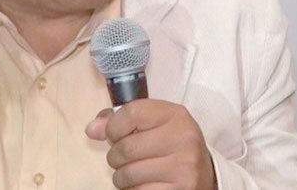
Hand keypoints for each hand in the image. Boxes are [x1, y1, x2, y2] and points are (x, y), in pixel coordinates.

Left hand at [85, 99, 215, 189]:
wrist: (204, 171)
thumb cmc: (169, 142)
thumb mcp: (151, 122)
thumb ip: (119, 120)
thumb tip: (92, 130)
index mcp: (175, 114)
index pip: (130, 114)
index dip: (113, 127)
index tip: (113, 135)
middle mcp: (184, 137)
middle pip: (126, 147)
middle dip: (115, 155)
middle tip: (121, 157)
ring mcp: (185, 166)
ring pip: (129, 173)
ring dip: (120, 176)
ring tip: (129, 172)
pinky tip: (141, 183)